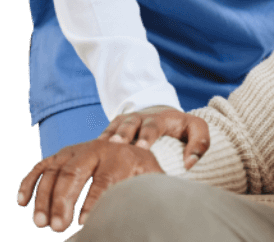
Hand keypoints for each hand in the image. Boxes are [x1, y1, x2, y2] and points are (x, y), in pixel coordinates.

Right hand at [17, 138, 162, 232]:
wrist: (131, 141)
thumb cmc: (141, 168)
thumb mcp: (151, 174)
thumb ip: (152, 188)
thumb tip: (155, 209)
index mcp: (120, 155)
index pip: (104, 180)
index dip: (93, 202)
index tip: (86, 224)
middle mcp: (95, 148)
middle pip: (74, 173)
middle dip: (63, 202)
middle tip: (57, 228)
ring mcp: (75, 150)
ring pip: (54, 171)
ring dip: (44, 198)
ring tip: (41, 224)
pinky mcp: (61, 154)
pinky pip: (41, 166)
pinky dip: (28, 182)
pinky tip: (21, 202)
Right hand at [99, 105, 208, 168]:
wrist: (161, 114)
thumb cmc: (181, 128)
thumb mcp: (196, 129)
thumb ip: (200, 142)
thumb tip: (190, 163)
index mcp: (162, 118)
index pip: (155, 125)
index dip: (148, 135)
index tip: (143, 147)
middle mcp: (141, 118)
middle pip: (130, 124)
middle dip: (124, 134)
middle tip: (118, 146)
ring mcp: (125, 122)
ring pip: (114, 128)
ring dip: (108, 139)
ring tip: (102, 150)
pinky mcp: (113, 128)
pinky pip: (103, 135)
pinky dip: (97, 144)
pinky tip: (89, 155)